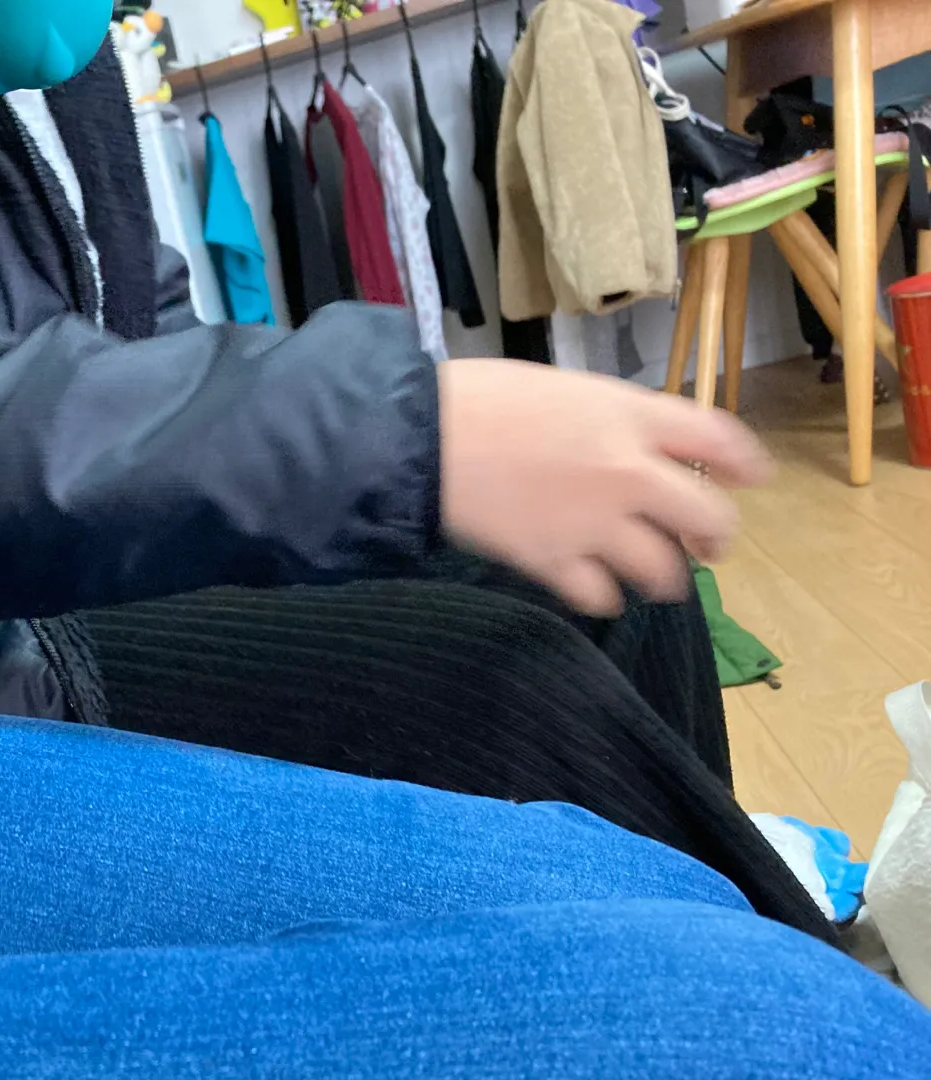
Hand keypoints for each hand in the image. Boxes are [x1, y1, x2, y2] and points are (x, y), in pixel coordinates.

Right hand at [437, 360, 771, 617]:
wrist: (423, 438)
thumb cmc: (481, 398)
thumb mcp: (566, 389)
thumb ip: (613, 421)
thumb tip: (635, 450)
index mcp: (633, 417)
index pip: (719, 442)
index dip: (744, 465)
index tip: (751, 479)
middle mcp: (630, 472)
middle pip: (708, 519)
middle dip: (714, 537)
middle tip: (705, 547)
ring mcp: (595, 523)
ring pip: (664, 570)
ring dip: (664, 575)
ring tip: (652, 578)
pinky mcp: (555, 562)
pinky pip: (603, 596)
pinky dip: (603, 594)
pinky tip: (592, 586)